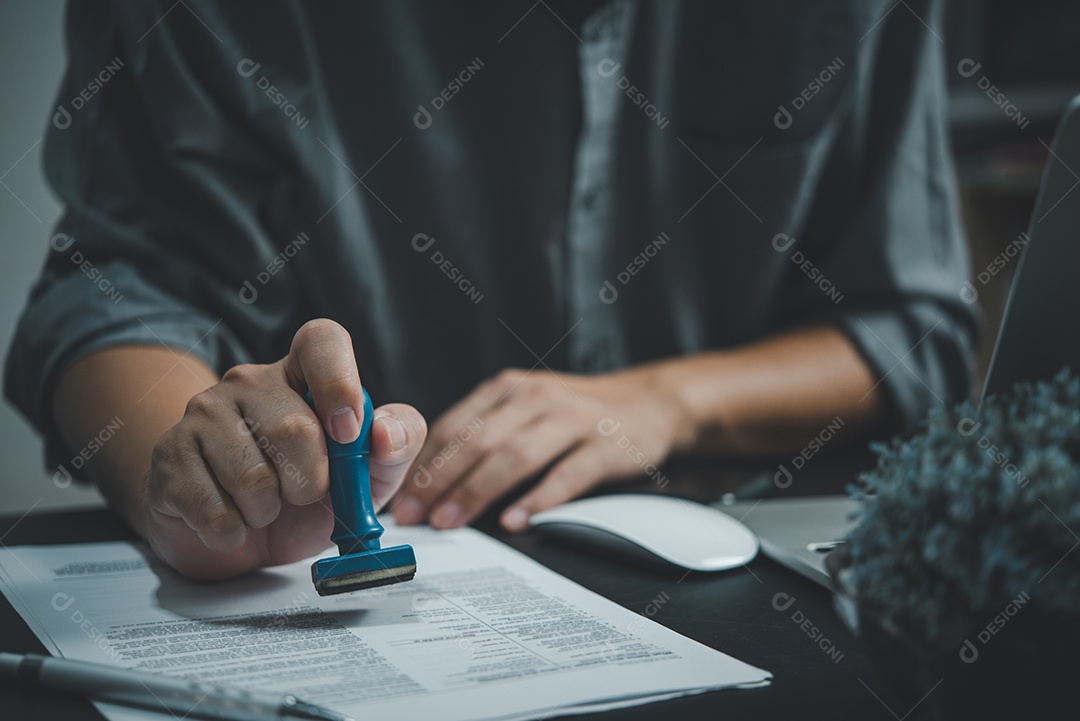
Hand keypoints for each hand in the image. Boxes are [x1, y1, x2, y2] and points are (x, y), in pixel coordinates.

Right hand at [145, 319, 426, 579]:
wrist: (243, 537)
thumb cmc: (311, 494)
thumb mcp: (371, 473)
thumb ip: (398, 445)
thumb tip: (384, 434)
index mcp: (302, 373)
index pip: (321, 340)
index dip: (338, 382)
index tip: (348, 432)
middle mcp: (249, 382)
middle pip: (293, 429)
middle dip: (311, 483)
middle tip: (304, 494)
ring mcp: (201, 413)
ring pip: (251, 477)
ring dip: (270, 512)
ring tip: (264, 506)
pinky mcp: (169, 456)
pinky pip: (214, 510)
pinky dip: (235, 533)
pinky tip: (233, 522)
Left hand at [391, 367, 685, 531]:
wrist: (649, 404)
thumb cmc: (576, 415)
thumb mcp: (526, 408)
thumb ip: (485, 434)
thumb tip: (431, 481)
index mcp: (510, 390)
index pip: (456, 425)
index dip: (424, 463)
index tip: (400, 497)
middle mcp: (537, 399)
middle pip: (479, 440)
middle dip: (441, 481)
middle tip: (417, 516)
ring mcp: (573, 421)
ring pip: (516, 455)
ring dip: (478, 491)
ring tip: (452, 520)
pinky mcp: (605, 446)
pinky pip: (567, 475)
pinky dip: (538, 498)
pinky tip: (514, 519)